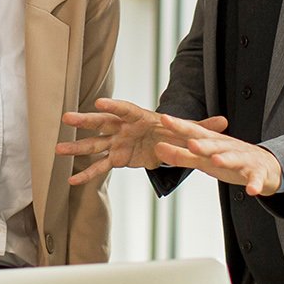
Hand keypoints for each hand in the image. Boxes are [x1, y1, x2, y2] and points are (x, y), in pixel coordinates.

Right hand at [58, 99, 229, 185]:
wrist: (165, 143)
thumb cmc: (173, 132)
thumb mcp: (189, 132)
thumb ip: (203, 128)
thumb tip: (225, 121)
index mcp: (140, 118)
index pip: (125, 109)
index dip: (114, 106)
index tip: (99, 102)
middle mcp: (124, 127)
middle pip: (102, 123)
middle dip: (85, 120)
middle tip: (67, 118)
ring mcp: (117, 142)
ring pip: (94, 145)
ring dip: (76, 147)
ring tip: (58, 149)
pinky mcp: (116, 158)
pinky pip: (100, 167)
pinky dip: (87, 175)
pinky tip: (72, 181)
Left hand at [150, 118, 283, 195]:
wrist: (266, 166)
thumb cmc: (230, 160)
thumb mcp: (204, 159)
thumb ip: (181, 155)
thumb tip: (157, 148)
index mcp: (213, 142)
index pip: (194, 132)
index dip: (179, 126)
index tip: (164, 119)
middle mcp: (228, 147)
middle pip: (214, 144)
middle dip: (203, 144)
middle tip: (190, 143)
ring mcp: (244, 159)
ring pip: (235, 158)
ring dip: (226, 159)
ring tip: (217, 160)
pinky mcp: (258, 173)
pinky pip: (256, 179)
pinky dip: (254, 184)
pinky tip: (251, 191)